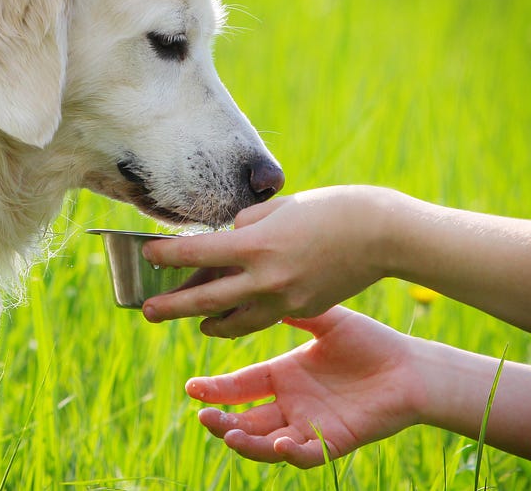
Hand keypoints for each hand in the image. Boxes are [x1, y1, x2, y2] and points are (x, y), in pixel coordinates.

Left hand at [141, 186, 396, 336]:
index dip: (167, 255)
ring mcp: (285, 300)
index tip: (148, 254)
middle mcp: (265, 278)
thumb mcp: (278, 208)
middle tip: (147, 311)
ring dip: (208, 323)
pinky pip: (262, 319)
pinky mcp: (302, 310)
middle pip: (205, 299)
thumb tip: (225, 241)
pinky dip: (242, 319)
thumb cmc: (331, 208)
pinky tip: (232, 317)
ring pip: (234, 321)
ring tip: (192, 322)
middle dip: (172, 306)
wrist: (383, 234)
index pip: (196, 254)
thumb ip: (246, 226)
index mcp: (255, 245)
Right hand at [189, 306, 423, 466]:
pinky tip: (280, 443)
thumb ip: (291, 311)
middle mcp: (291, 404)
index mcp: (283, 376)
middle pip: (245, 419)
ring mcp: (310, 425)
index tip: (192, 388)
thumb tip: (255, 287)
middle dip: (221, 421)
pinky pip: (306, 454)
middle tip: (203, 416)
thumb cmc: (370, 342)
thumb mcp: (325, 321)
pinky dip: (291, 454)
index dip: (214, 390)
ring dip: (245, 443)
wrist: (412, 367)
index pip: (239, 387)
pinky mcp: (333, 442)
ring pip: (267, 442)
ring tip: (229, 434)